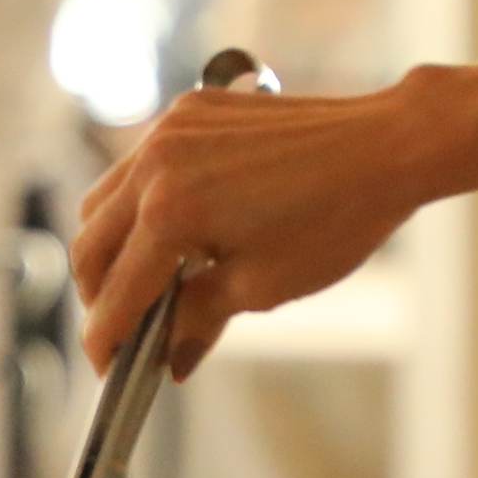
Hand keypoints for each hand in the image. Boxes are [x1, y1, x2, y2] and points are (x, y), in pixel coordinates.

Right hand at [72, 76, 442, 376]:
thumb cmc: (337, 218)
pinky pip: (137, 165)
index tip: (107, 367)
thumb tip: (169, 359)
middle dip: (97, 295)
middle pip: (91, 243)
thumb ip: (199, 319)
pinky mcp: (189, 110)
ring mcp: (170, 129)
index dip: (106, 339)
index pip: (117, 291)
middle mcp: (157, 163)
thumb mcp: (262, 285)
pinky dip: (137, 204)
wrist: (386, 147)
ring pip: (103, 200)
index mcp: (171, 212)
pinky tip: (170, 233)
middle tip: (121, 331)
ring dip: (110, 247)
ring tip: (142, 284)